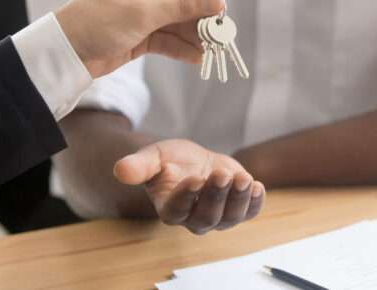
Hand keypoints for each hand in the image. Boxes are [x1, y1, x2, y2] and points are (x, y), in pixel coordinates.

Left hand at [55, 0, 225, 77]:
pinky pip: (169, 37)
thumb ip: (183, 6)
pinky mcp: (142, 33)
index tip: (220, 5)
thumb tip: (218, 0)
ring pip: (180, 18)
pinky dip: (183, 47)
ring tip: (212, 50)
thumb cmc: (97, 23)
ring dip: (196, 33)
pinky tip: (197, 58)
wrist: (65, 53)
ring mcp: (144, 10)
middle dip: (203, 14)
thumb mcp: (143, 13)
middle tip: (220, 33)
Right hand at [113, 139, 264, 234]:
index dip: (187, 196)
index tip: (195, 178)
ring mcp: (218, 217)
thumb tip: (120, 170)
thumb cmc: (169, 161)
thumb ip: (138, 166)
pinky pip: (249, 212)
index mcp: (169, 209)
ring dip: (239, 199)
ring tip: (244, 179)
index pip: (177, 210)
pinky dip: (255, 203)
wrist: (191, 163)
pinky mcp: (237, 209)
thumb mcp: (153, 157)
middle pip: (206, 216)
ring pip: (230, 217)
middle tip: (221, 174)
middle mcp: (194, 219)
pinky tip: (257, 186)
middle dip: (216, 195)